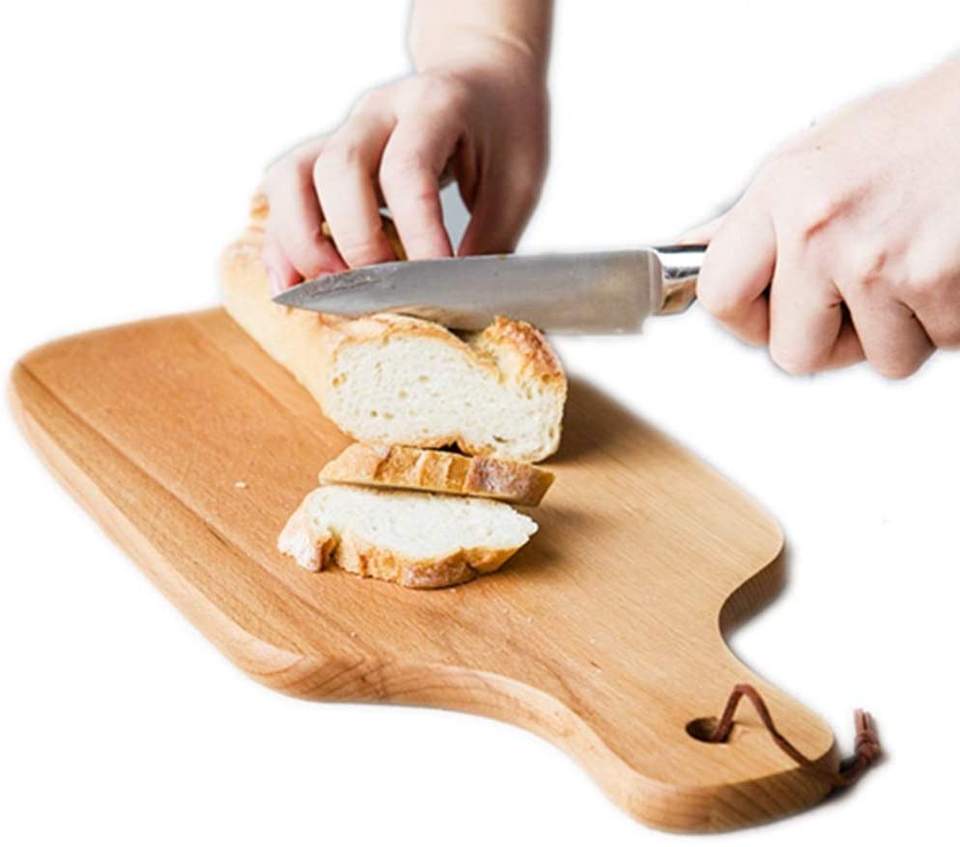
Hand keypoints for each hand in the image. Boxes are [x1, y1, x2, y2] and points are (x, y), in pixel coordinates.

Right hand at [260, 55, 547, 293]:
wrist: (483, 77)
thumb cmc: (504, 127)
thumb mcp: (519, 180)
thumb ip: (492, 239)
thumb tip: (460, 306)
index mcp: (434, 106)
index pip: (409, 170)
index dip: (417, 232)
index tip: (436, 281)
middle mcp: (379, 111)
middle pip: (338, 169)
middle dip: (355, 242)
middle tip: (382, 293)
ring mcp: (344, 131)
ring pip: (294, 176)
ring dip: (302, 241)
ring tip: (328, 290)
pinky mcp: (324, 155)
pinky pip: (284, 193)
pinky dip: (281, 241)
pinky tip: (291, 282)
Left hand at [695, 58, 959, 377]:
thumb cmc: (924, 124)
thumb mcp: (820, 152)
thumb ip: (759, 214)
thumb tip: (700, 251)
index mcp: (782, 194)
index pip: (719, 295)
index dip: (746, 321)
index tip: (767, 314)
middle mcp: (820, 231)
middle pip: (795, 355)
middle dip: (831, 340)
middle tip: (859, 297)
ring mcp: (878, 261)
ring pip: (880, 360)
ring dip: (901, 329)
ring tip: (915, 263)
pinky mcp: (937, 281)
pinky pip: (938, 344)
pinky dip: (948, 318)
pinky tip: (947, 264)